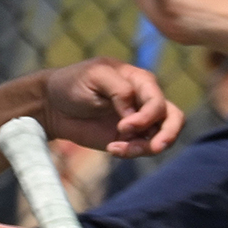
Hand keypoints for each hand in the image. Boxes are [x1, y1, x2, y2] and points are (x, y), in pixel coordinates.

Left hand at [41, 56, 182, 155]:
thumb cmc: (73, 83)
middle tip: (154, 147)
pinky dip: (131, 152)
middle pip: (174, 118)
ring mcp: (139, 121)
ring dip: (146, 147)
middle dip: (168, 134)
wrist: (53, 106)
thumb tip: (134, 112)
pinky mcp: (129, 139)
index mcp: (140, 81)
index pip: (158, 101)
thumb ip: (119, 89)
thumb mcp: (94, 76)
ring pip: (162, 137)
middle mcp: (144, 101)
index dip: (147, 117)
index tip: (124, 126)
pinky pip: (143, 149)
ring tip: (120, 149)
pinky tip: (113, 149)